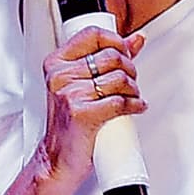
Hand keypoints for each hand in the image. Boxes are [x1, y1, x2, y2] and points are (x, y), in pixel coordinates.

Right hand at [40, 26, 146, 186]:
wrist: (56, 160)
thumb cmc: (68, 124)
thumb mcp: (82, 85)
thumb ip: (108, 59)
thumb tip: (137, 39)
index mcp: (57, 64)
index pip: (93, 34)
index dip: (116, 41)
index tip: (125, 52)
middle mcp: (60, 76)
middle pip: (112, 56)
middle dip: (130, 69)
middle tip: (130, 83)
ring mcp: (70, 95)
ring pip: (120, 79)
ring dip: (134, 90)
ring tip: (131, 98)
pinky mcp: (83, 114)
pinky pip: (122, 102)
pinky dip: (136, 105)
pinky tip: (136, 107)